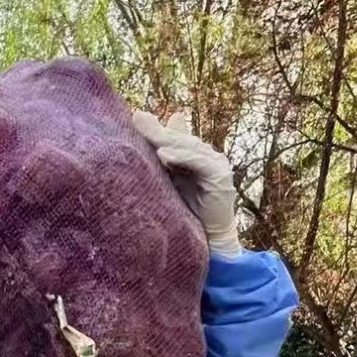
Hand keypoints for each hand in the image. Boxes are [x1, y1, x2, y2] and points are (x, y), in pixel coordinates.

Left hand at [133, 110, 239, 256]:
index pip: (174, 137)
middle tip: (137, 118)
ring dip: (168, 141)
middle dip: (158, 130)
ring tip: (149, 135)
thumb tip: (146, 141)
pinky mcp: (221, 178)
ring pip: (190, 148)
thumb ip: (162, 161)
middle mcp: (209, 156)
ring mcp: (218, 165)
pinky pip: (200, 163)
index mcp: (196, 155)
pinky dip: (182, 157)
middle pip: (180, 140)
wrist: (209, 240)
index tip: (135, 116)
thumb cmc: (187, 213)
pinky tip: (164, 154)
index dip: (156, 128)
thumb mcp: (170, 183)